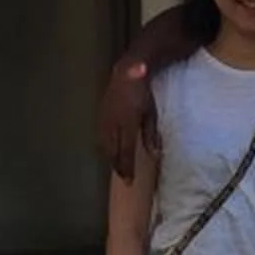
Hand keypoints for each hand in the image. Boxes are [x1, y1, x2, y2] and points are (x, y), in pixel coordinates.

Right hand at [97, 59, 158, 180]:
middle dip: (118, 167)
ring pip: (105, 145)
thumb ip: (151, 134)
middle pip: (113, 151)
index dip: (127, 168)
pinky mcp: (100, 116)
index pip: (125, 151)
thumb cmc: (142, 94)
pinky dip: (105, 148)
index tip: (129, 182)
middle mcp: (113, 123)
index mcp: (127, 122)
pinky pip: (100, 137)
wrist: (126, 72)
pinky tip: (109, 152)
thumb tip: (155, 154)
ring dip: (111, 158)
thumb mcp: (151, 113)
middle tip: (124, 179)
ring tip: (117, 168)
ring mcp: (104, 119)